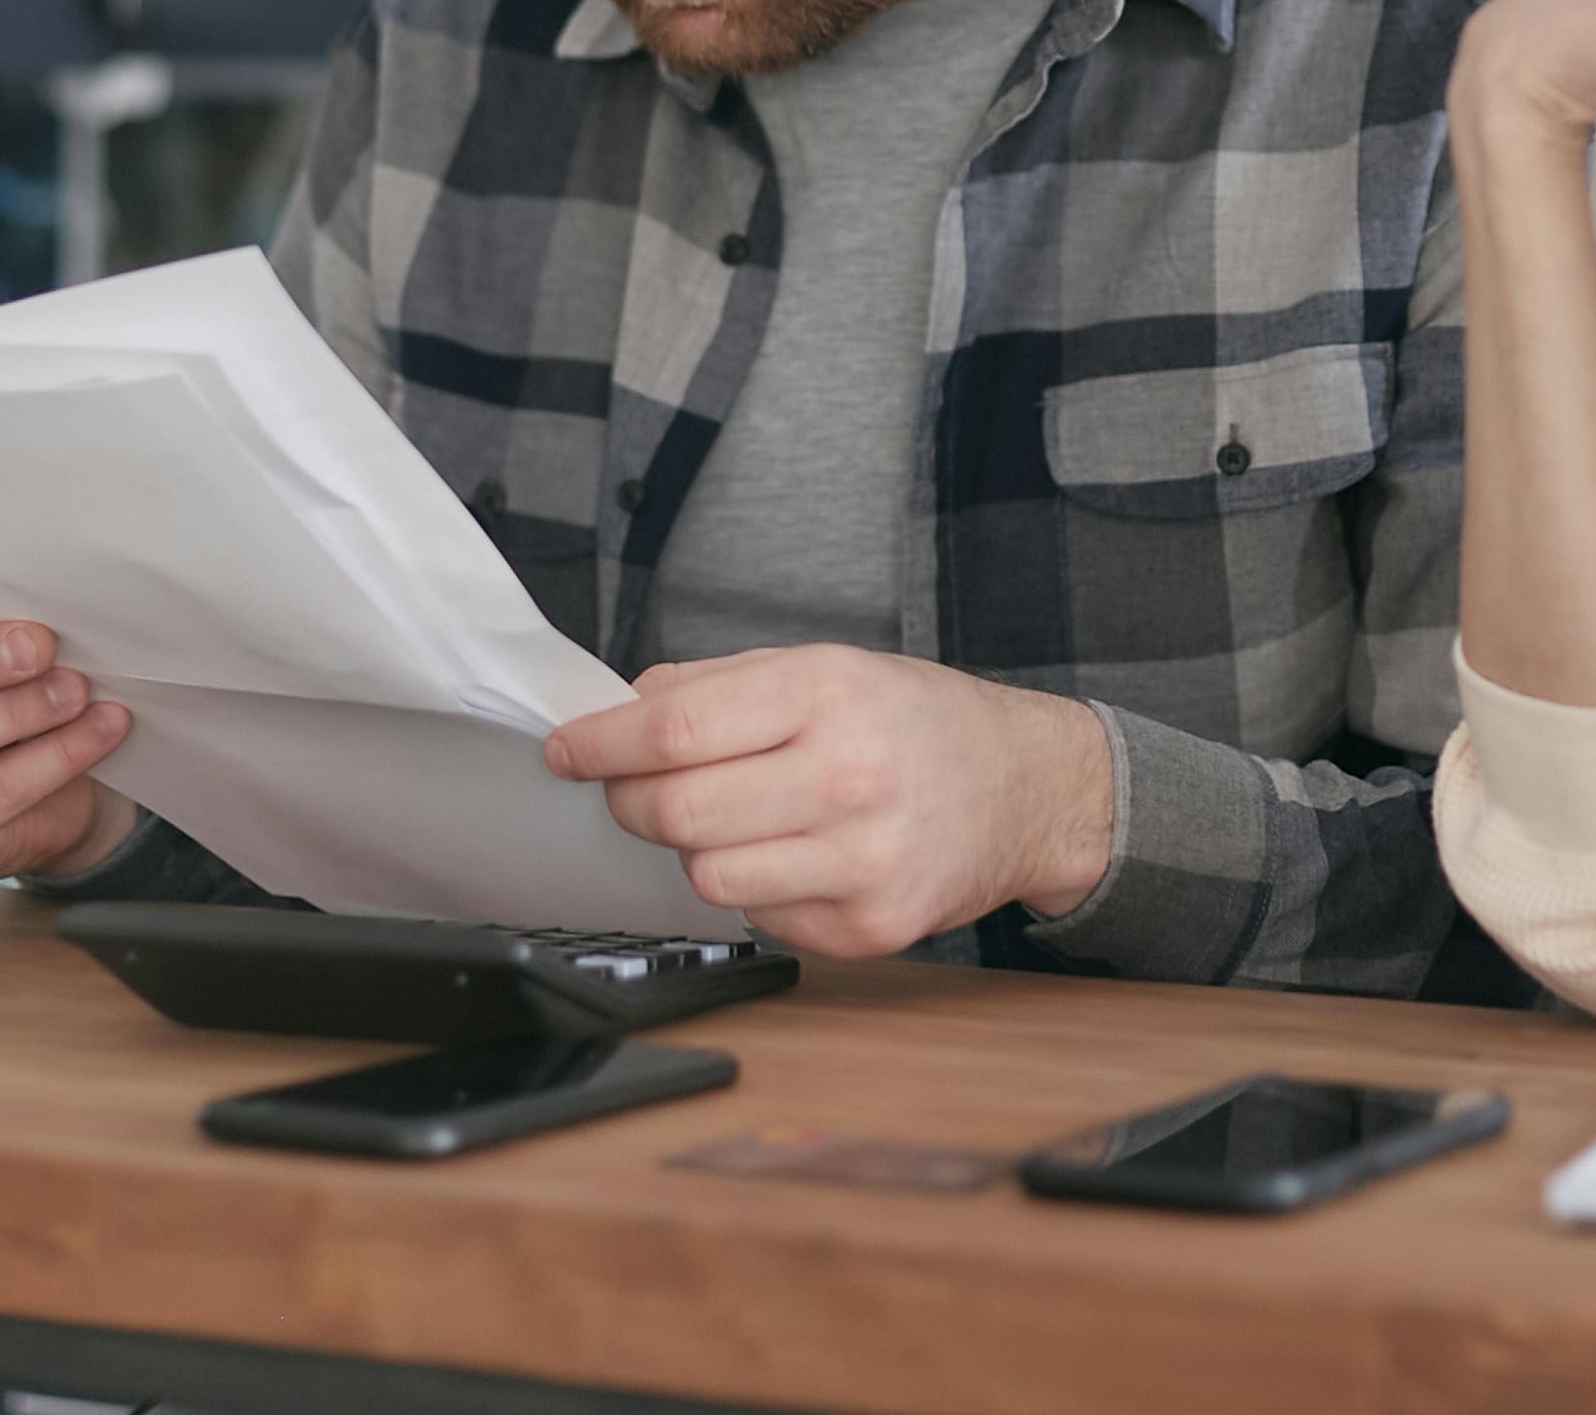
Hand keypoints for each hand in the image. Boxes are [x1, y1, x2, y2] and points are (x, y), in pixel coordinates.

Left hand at [539, 645, 1112, 957]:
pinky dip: (753, 886)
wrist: (1028, 789)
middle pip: (676, 811)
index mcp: (829, 694)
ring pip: (706, 875)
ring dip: (693, 849)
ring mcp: (863, 862)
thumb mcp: (825, 667)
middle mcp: (849, 777)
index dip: (599, 744)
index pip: (673, 730)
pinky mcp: (872, 928)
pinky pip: (759, 917)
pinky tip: (793, 855)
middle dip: (630, 801)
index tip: (567, 750)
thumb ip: (718, 684)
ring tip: (734, 819)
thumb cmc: (917, 723)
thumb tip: (620, 714)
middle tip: (632, 789)